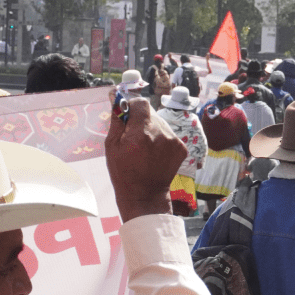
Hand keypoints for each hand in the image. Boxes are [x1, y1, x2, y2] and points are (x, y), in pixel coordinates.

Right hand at [105, 97, 185, 221]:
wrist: (145, 195)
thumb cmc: (123, 172)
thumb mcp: (111, 146)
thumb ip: (117, 120)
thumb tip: (116, 99)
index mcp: (140, 132)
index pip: (141, 103)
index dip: (133, 106)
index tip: (128, 114)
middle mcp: (160, 133)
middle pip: (151, 114)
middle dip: (141, 120)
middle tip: (134, 137)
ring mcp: (174, 141)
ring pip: (161, 123)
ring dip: (152, 130)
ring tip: (145, 148)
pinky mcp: (182, 147)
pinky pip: (170, 134)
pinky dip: (162, 140)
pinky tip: (155, 153)